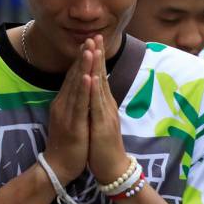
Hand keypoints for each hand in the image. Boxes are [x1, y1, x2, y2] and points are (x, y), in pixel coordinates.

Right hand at [44, 39, 92, 183]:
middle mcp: (62, 104)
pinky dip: (83, 88)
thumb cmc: (67, 145)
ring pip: (76, 86)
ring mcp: (66, 113)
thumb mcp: (69, 119)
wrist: (58, 167)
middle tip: (91, 37)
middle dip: (84, 56)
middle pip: (73, 76)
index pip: (73, 76)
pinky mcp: (72, 123)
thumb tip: (79, 90)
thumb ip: (73, 103)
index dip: (82, 59)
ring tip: (90, 49)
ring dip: (83, 66)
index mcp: (63, 102)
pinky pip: (79, 103)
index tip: (90, 42)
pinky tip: (87, 76)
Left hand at [87, 36, 129, 181]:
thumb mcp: (98, 121)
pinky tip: (92, 77)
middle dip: (97, 56)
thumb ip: (96, 106)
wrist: (112, 168)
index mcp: (103, 104)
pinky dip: (94, 90)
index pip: (99, 77)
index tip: (91, 40)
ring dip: (96, 67)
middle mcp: (106, 105)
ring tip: (93, 48)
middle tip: (95, 35)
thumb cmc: (102, 146)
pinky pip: (96, 105)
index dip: (95, 59)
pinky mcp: (102, 126)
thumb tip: (92, 92)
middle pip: (101, 76)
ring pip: (100, 87)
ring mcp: (105, 114)